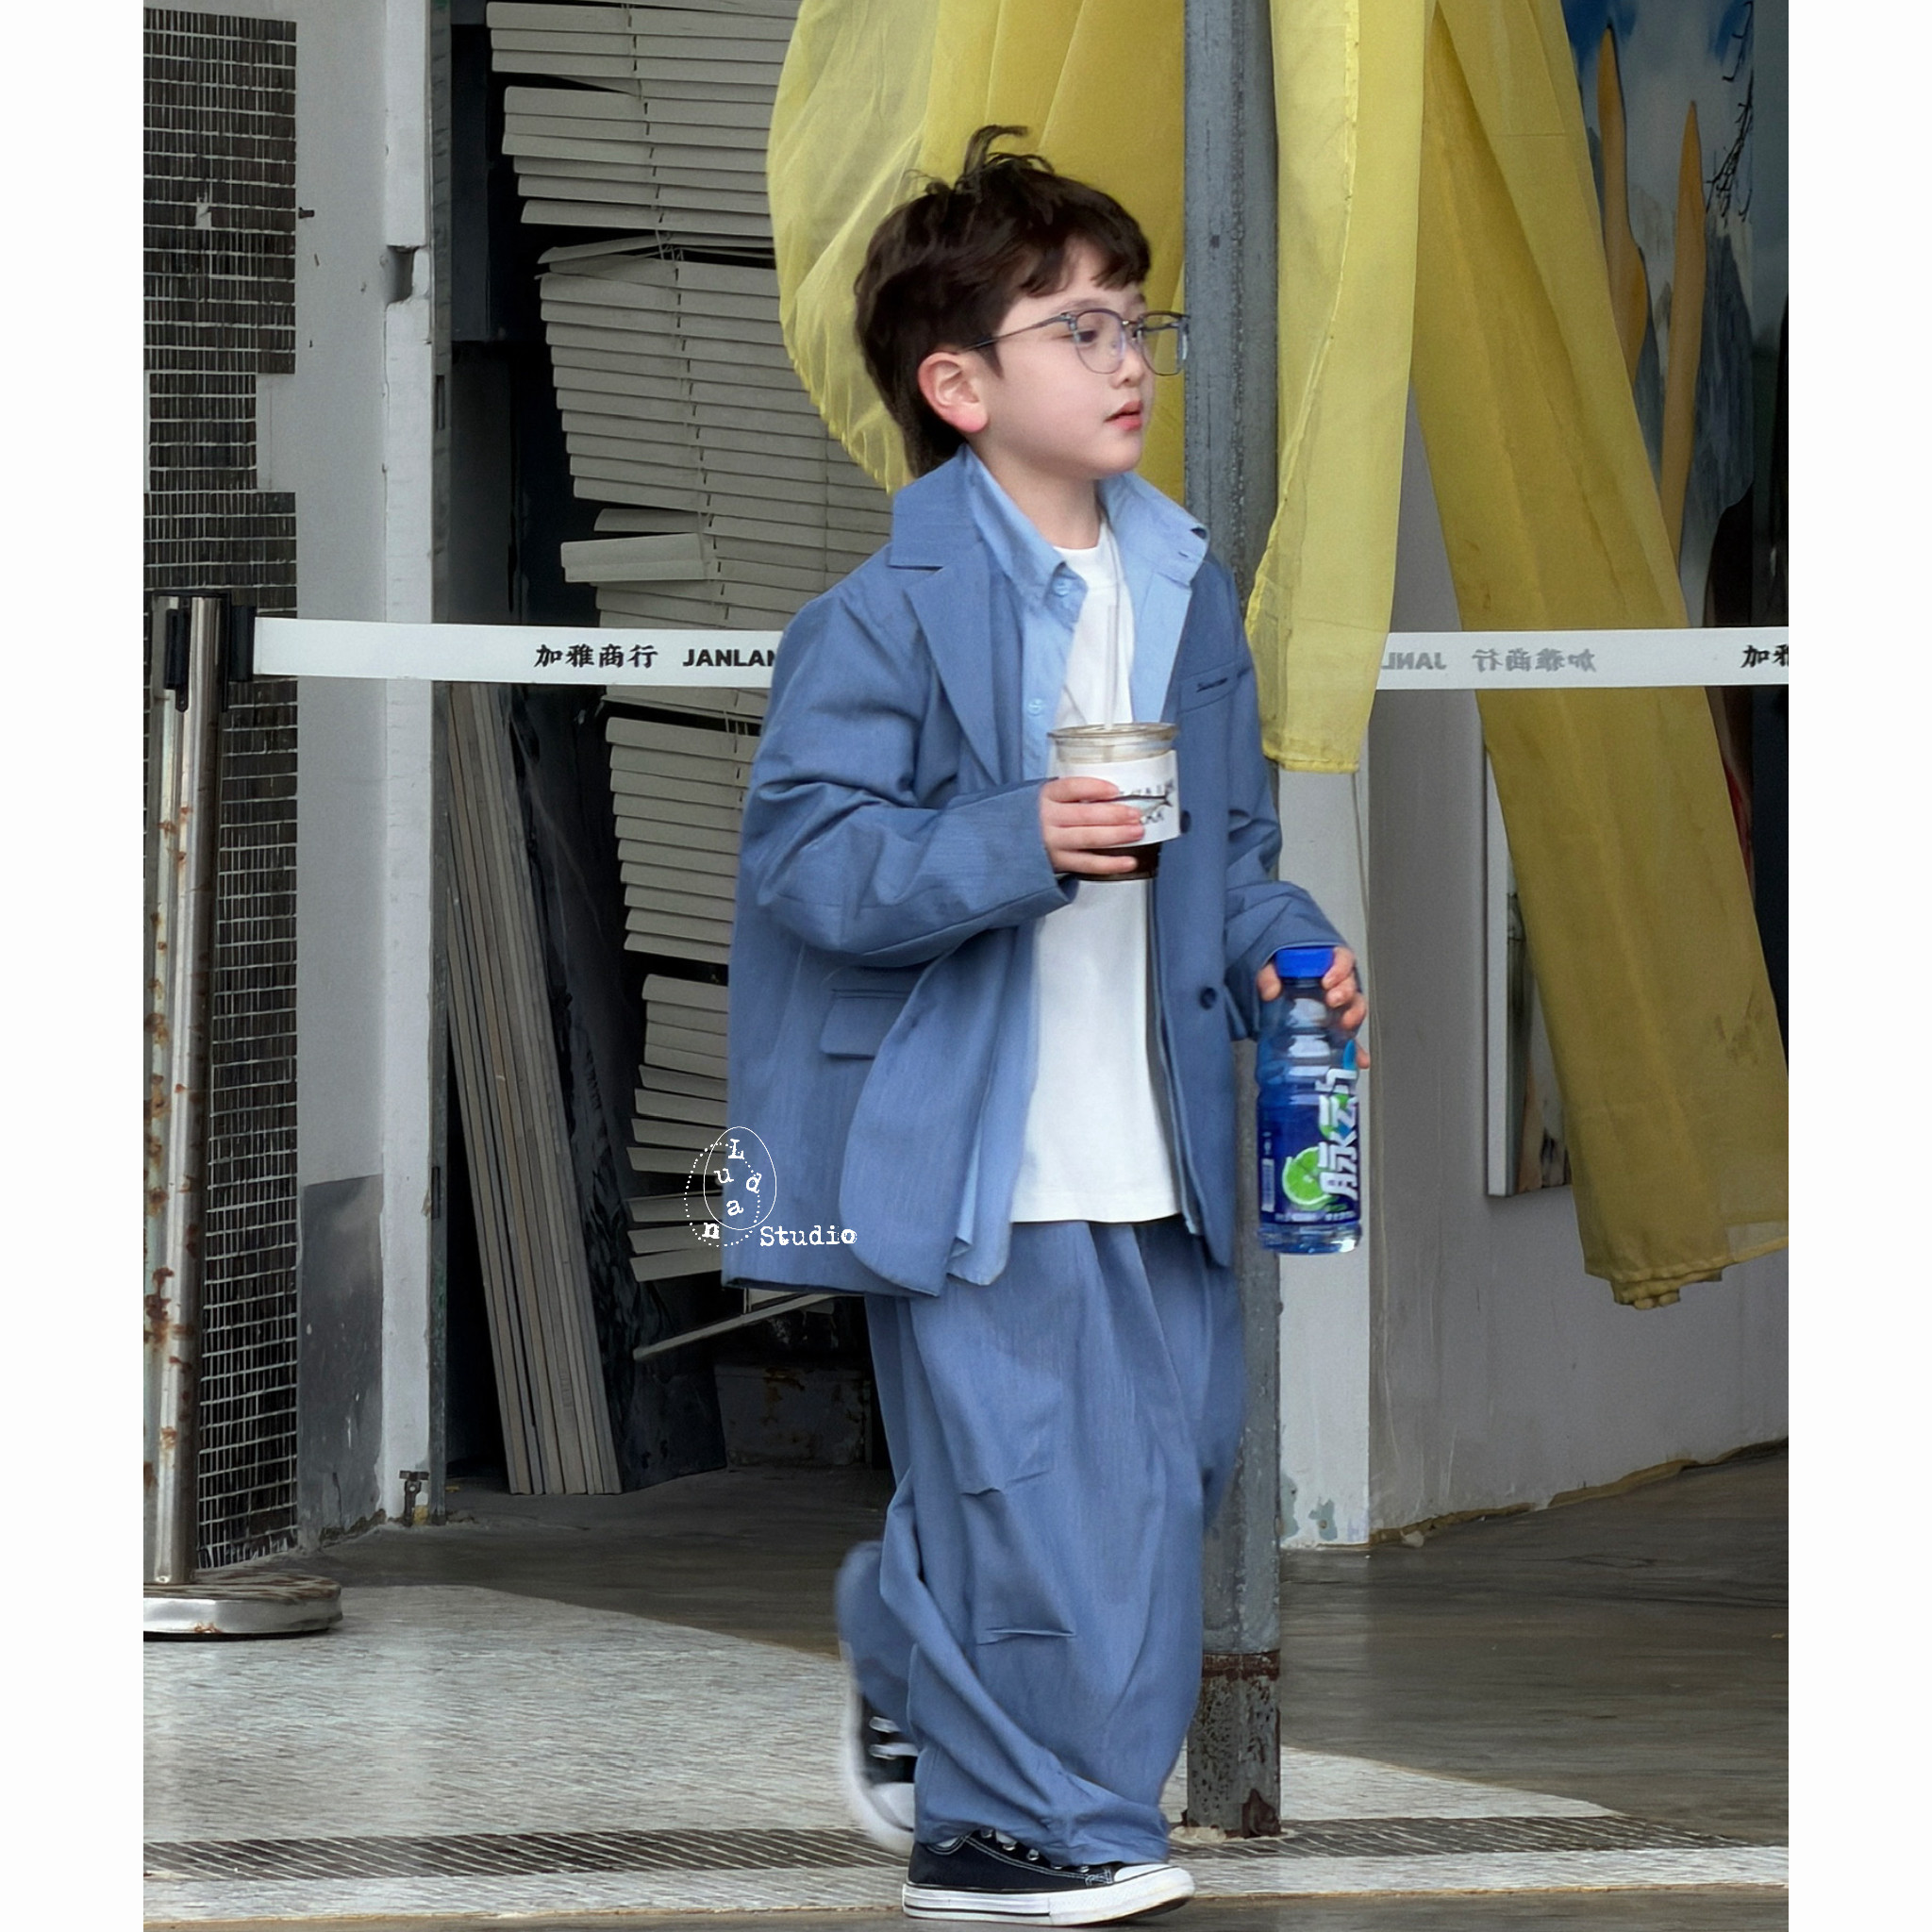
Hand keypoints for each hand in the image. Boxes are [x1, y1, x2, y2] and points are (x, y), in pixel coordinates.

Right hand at [1039, 776, 1143, 876]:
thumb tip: (1112, 796)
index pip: (1071, 788)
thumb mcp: (1047, 797)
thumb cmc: (1036, 816)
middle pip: (1085, 815)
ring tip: (1136, 832)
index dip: (1095, 788)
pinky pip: (1088, 864)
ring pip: (1089, 838)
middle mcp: (1047, 819)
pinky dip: (1111, 863)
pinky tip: (1128, 861)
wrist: (1010, 841)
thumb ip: (1073, 795)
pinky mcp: (1059, 863)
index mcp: (1045, 797)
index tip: (1115, 790)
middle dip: (1115, 814)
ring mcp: (1052, 843)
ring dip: (1117, 835)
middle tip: (1135, 814)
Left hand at [1256, 946, 1369, 1067]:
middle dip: (1345, 992)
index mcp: (1324, 964)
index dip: (1339, 968)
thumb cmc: (1278, 977)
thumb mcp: (1270, 969)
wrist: (1272, 1000)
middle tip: (1333, 1000)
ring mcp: (1337, 1007)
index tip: (1327, 981)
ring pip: (1354, 1008)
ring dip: (1353, 1016)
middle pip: (1350, 984)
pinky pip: (1349, 1039)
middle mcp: (1336, 984)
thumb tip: (1270, 990)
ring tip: (1345, 1024)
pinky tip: (1358, 1059)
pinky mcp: (1334, 1028)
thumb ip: (1268, 974)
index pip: (1341, 958)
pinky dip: (1355, 1050)